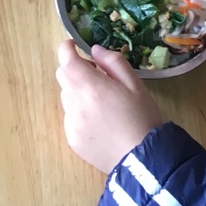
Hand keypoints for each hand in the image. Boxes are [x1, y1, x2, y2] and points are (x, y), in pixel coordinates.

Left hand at [56, 40, 163, 174]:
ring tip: (101, 102)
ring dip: (77, 91)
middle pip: (63, 77)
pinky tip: (100, 122)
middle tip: (97, 75)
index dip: (67, 49)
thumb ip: (112, 62)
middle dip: (75, 70)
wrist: (142, 159)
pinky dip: (79, 112)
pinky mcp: (72, 140)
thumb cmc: (142, 116)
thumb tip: (94, 51)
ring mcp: (71, 124)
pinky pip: (70, 117)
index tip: (75, 46)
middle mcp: (75, 104)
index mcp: (91, 87)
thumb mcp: (135, 83)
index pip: (66, 60)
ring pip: (67, 97)